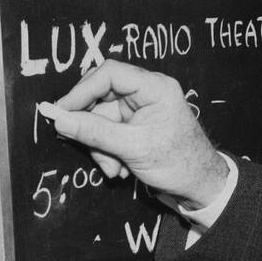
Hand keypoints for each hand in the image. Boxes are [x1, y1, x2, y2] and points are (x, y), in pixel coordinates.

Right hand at [43, 60, 228, 210]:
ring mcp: (141, 109)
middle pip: (101, 97)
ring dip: (100, 147)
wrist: (201, 186)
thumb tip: (60, 120)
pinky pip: (109, 132)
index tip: (62, 112)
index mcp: (155, 88)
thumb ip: (95, 133)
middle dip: (92, 128)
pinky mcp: (136, 125)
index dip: (82, 91)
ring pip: (102, 119)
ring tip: (113, 170)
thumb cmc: (180, 164)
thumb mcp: (133, 149)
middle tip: (85, 148)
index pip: (109, 74)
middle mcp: (147, 93)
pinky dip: (108, 151)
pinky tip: (119, 169)